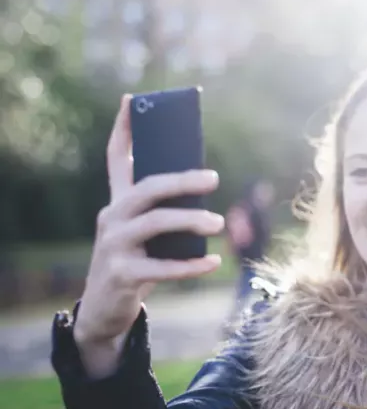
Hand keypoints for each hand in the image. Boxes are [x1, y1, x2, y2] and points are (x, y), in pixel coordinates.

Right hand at [74, 95, 224, 351]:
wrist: (105, 308)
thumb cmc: (135, 261)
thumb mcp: (145, 233)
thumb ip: (164, 211)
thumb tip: (204, 185)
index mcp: (118, 202)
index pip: (116, 158)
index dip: (123, 128)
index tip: (131, 99)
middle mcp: (111, 217)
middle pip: (147, 188)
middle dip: (181, 180)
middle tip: (214, 178)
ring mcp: (113, 245)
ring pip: (155, 223)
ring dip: (191, 221)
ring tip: (218, 223)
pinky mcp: (122, 274)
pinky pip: (162, 267)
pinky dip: (192, 266)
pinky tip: (215, 262)